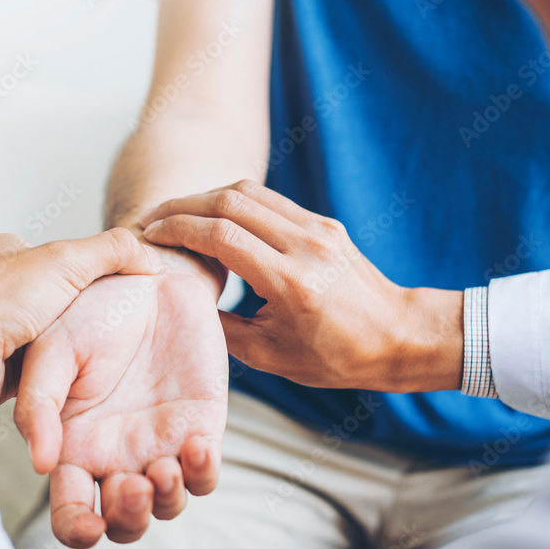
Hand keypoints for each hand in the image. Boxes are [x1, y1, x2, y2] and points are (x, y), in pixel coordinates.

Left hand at [0, 229, 158, 416]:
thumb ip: (114, 251)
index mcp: (1, 252)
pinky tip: (59, 371)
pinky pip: (31, 364)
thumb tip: (150, 259)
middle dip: (73, 311)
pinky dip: (46, 367)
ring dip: (59, 342)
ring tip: (82, 349)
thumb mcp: (68, 260)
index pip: (53, 254)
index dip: (83, 268)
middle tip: (97, 322)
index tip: (106, 285)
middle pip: (50, 297)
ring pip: (41, 332)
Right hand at [13, 268, 227, 548]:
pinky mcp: (202, 427)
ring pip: (167, 504)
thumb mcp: (54, 348)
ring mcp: (162, 444)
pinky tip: (195, 444)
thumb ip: (40, 402)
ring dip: (165, 499)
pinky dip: (202, 472)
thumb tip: (41, 463)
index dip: (77, 531)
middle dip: (129, 521)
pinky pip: (206, 472)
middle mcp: (118, 454)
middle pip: (123, 522)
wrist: (152, 276)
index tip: (89, 526)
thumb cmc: (95, 308)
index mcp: (75, 444)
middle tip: (131, 485)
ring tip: (162, 467)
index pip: (71, 510)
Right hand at [140, 180, 464, 392]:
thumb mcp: (272, 356)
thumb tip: (185, 302)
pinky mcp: (323, 223)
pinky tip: (215, 218)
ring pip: (249, 192)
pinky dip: (234, 203)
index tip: (150, 235)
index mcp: (292, 283)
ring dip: (206, 198)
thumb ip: (224, 329)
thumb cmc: (339, 356)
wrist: (399, 335)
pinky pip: (270, 201)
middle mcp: (306, 246)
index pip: (222, 236)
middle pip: (230, 202)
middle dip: (183, 206)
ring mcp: (318, 229)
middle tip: (153, 219)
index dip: (178, 230)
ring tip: (178, 215)